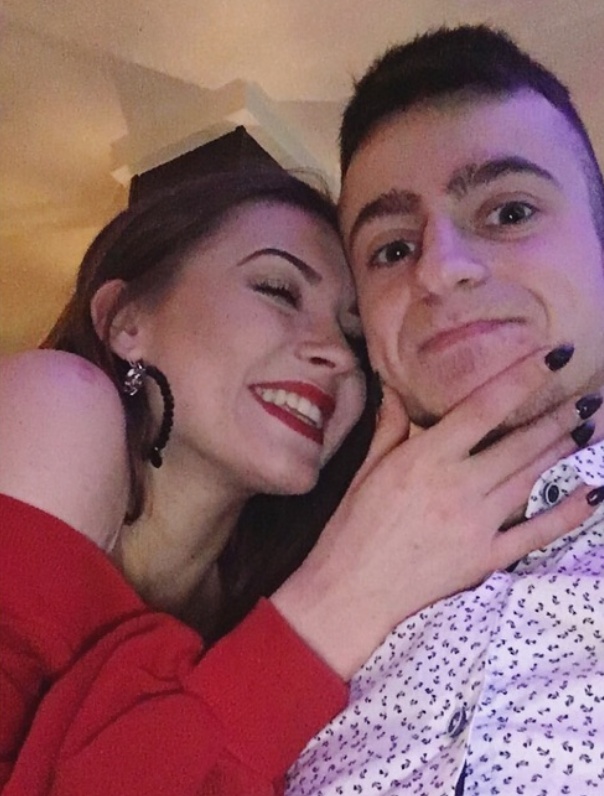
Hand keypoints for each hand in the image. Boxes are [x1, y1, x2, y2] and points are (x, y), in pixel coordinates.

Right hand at [272, 346, 603, 678]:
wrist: (350, 593)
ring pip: (532, 478)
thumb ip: (389, 428)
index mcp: (425, 458)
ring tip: (591, 426)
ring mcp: (477, 524)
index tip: (553, 354)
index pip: (484, 408)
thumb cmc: (351, 530)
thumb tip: (394, 388)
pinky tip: (593, 493)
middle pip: (521, 443)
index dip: (523, 378)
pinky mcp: (485, 558)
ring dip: (564, 450)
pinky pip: (536, 533)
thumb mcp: (365, 471)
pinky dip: (568, 514)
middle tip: (591, 395)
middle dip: (560, 415)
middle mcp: (458, 486)